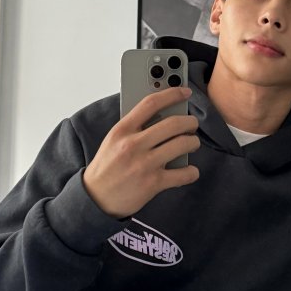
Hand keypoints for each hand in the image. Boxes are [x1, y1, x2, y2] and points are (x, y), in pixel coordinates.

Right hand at [83, 87, 199, 217]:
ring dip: (193, 142)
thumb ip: (135, 127)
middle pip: (173, 123)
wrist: (96, 198)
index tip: (185, 92)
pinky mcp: (153, 183)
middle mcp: (133, 144)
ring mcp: (144, 164)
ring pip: (182, 144)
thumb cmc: (108, 167)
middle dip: (190, 122)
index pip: (151, 103)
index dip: (172, 94)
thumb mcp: (114, 140)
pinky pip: (184, 173)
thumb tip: (164, 115)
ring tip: (192, 144)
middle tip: (192, 124)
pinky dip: (192, 172)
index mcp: (122, 130)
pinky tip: (190, 171)